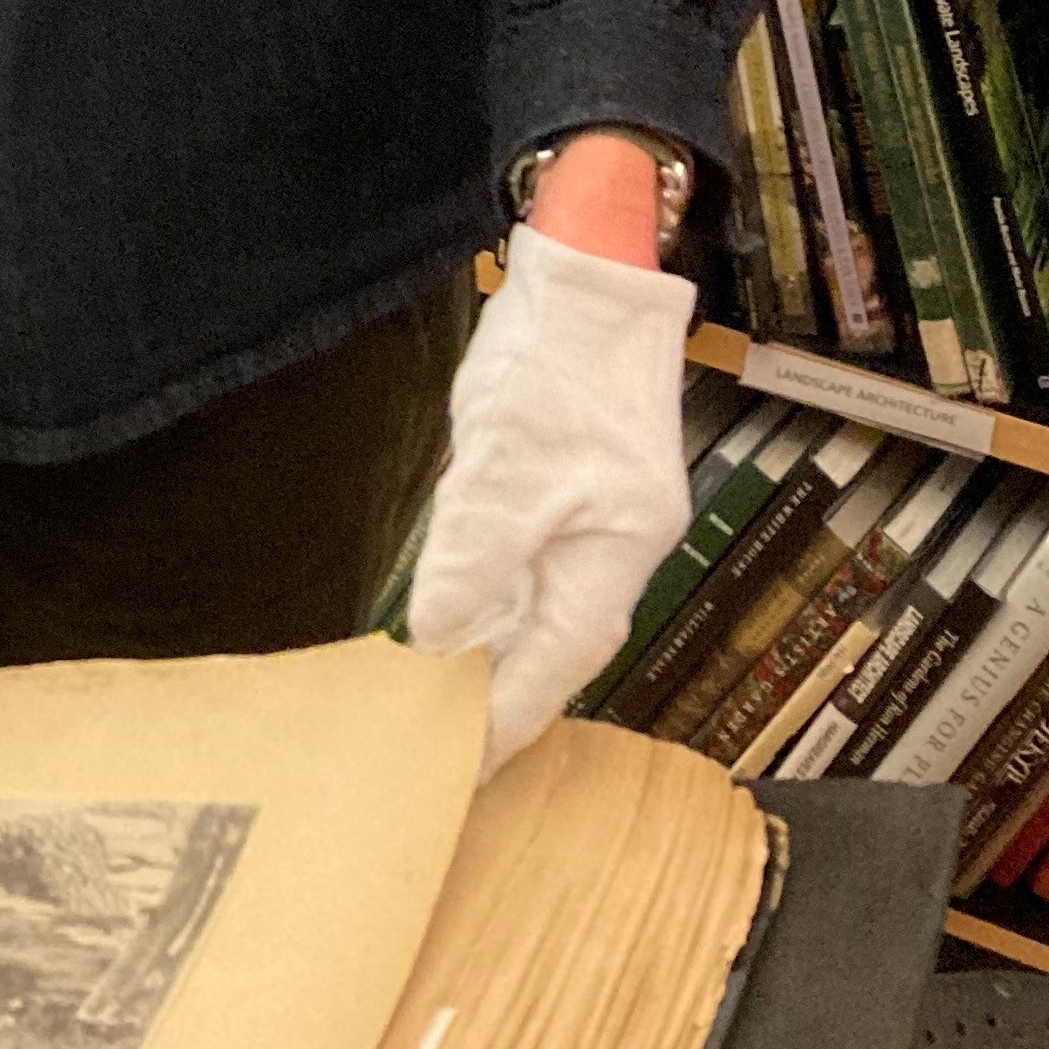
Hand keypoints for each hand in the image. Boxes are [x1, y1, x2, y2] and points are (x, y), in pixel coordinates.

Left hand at [407, 221, 692, 774]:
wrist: (591, 279)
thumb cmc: (556, 366)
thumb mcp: (501, 470)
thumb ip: (472, 559)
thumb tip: (439, 638)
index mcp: (612, 557)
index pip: (557, 667)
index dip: (507, 720)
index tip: (461, 769)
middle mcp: (612, 549)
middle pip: (555, 646)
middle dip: (500, 697)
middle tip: (438, 746)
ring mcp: (593, 518)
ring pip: (542, 608)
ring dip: (495, 653)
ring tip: (436, 703)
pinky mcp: (567, 488)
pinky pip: (531, 568)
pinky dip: (495, 602)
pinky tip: (455, 622)